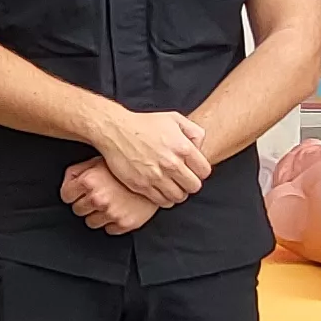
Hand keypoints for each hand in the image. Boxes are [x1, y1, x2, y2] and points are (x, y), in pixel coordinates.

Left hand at [60, 159, 159, 233]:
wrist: (157, 175)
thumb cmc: (127, 166)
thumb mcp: (97, 161)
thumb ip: (78, 171)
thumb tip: (68, 182)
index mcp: (89, 180)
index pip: (66, 195)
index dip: (72, 192)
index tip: (80, 191)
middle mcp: (98, 198)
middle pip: (77, 210)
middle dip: (85, 203)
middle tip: (98, 194)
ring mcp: (111, 212)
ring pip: (91, 222)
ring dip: (97, 214)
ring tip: (109, 202)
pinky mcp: (124, 223)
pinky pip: (109, 229)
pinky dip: (112, 222)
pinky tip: (119, 208)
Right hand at [84, 107, 210, 205]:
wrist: (115, 131)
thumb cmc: (144, 124)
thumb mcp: (174, 118)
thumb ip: (194, 132)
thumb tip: (201, 148)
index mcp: (182, 147)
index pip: (204, 172)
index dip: (200, 172)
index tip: (194, 171)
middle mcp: (171, 164)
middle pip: (194, 187)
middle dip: (191, 184)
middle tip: (184, 180)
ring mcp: (156, 176)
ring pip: (179, 197)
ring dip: (179, 193)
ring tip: (173, 186)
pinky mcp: (142, 186)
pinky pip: (162, 201)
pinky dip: (165, 199)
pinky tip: (162, 190)